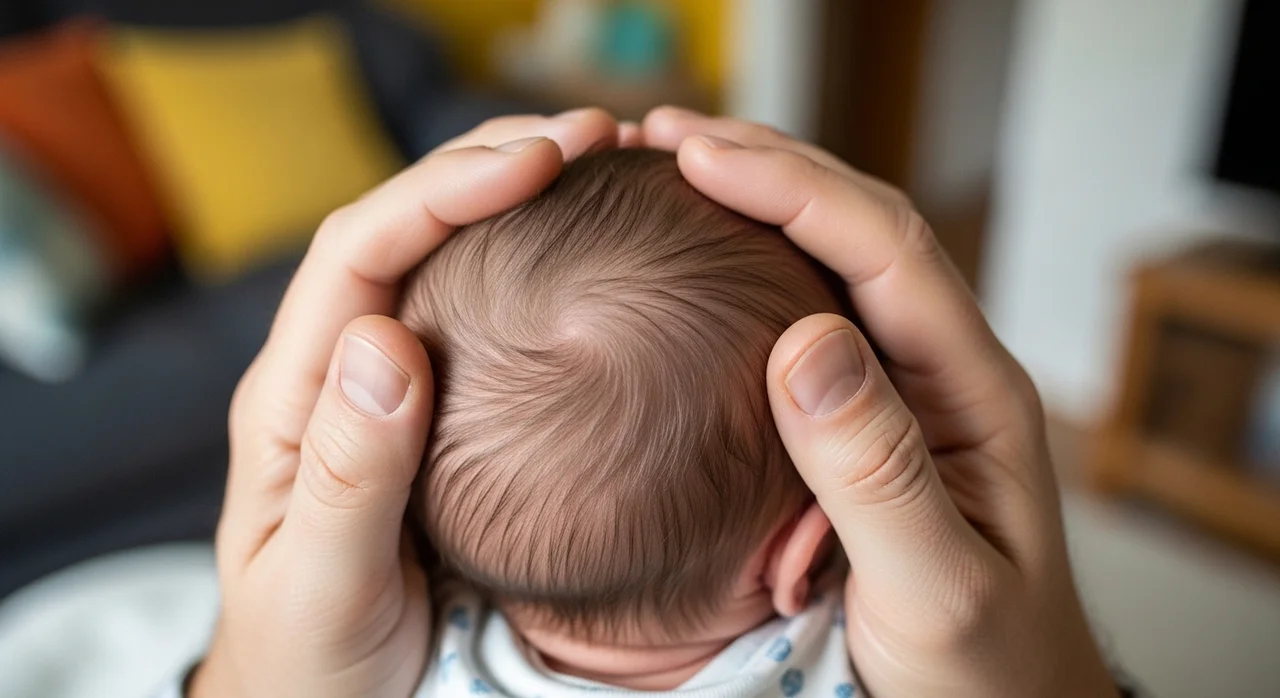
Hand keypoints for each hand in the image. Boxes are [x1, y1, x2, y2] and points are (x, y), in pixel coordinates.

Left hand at [190, 109, 619, 697]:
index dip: (443, 190)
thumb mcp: (325, 582)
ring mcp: (386, 387)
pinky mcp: (433, 412)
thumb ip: (348, 475)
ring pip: (442, 257)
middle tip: (593, 135)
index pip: (358, 251)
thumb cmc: (309, 656)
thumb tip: (387, 342)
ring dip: (512, 196)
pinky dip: (529, 261)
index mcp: (294, 397)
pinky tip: (583, 247)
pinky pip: (478, 313)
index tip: (537, 162)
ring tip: (602, 163)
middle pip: (402, 227)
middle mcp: (337, 370)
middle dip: (487, 164)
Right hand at [641, 108, 1116, 697]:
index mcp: (973, 395)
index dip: (792, 188)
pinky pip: (824, 311)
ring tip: (681, 163)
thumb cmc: (986, 669)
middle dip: (772, 166)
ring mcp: (914, 390)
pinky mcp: (877, 418)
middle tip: (667, 134)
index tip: (696, 156)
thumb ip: (879, 476)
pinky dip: (765, 261)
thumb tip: (806, 341)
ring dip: (769, 198)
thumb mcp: (937, 590)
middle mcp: (948, 371)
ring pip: (844, 258)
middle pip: (867, 228)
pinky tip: (718, 251)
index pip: (886, 252)